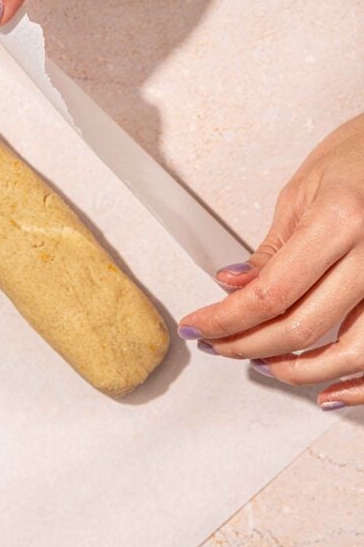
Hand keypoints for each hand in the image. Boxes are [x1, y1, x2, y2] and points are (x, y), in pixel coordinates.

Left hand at [178, 114, 363, 408]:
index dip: (226, 319)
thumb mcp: (303, 192)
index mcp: (340, 222)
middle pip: (302, 327)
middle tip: (216, 345)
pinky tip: (328, 391)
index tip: (198, 326)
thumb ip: (272, 250)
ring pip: (350, 352)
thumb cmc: (359, 154)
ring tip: (261, 364)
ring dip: (299, 370)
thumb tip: (233, 287)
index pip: (270, 294)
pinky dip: (358, 383)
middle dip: (247, 344)